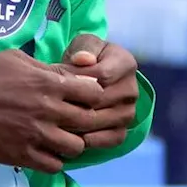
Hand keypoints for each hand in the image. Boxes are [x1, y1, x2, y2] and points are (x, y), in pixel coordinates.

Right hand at [0, 49, 104, 173]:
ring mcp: (36, 135)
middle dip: (85, 119)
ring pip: (76, 147)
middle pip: (88, 121)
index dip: (91, 94)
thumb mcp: (16, 59)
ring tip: (57, 136)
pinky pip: (55, 166)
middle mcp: (48, 110)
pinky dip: (53, 159)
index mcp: (48, 83)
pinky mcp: (23, 155)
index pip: (93, 92)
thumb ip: (47, 68)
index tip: (81, 95)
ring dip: (70, 142)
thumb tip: (71, 74)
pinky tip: (43, 150)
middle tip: (71, 117)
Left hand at [61, 34, 138, 149]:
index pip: (103, 75)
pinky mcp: (125, 128)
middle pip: (104, 100)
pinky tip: (76, 139)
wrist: (88, 76)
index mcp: (125, 62)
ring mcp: (130, 110)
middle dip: (78, 104)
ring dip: (85, 125)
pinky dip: (96, 141)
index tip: (59, 81)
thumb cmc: (83, 58)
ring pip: (108, 121)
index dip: (80, 80)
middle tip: (54, 108)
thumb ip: (83, 49)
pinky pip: (113, 139)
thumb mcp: (82, 45)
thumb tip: (83, 60)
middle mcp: (132, 88)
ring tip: (61, 124)